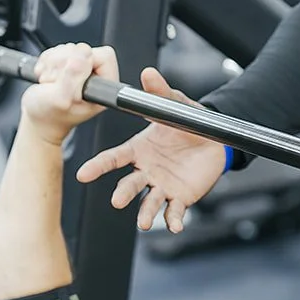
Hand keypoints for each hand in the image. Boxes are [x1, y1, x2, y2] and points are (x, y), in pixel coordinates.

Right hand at [21, 44, 117, 145]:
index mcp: (104, 88)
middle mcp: (96, 76)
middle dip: (62, 64)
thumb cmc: (49, 115)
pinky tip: (47, 76)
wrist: (38, 119)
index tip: (69, 79)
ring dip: (53, 63)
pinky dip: (47, 60)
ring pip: (69, 47)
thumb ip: (72, 79)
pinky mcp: (68, 62)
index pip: (104, 56)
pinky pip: (57, 48)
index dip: (83, 63)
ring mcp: (82, 68)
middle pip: (83, 49)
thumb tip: (83, 57)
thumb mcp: (60, 100)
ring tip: (50, 82)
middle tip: (56, 83)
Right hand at [75, 67, 227, 231]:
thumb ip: (161, 93)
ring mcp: (162, 186)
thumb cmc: (189, 125)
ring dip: (145, 214)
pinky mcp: (180, 197)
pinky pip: (175, 212)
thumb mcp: (176, 107)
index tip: (83, 174)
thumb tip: (147, 73)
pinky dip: (174, 220)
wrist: (215, 141)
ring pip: (149, 203)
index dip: (98, 166)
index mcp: (139, 150)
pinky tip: (176, 226)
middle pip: (130, 184)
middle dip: (123, 193)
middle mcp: (147, 171)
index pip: (115, 158)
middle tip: (117, 200)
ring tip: (145, 223)